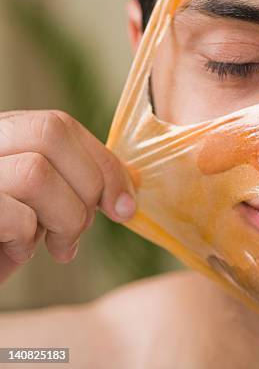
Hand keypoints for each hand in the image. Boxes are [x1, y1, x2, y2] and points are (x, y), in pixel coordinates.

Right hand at [0, 110, 135, 282]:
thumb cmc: (1, 240)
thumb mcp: (41, 205)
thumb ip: (74, 183)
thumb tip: (127, 191)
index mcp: (1, 133)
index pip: (60, 125)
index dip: (103, 163)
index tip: (124, 205)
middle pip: (51, 133)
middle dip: (88, 186)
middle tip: (82, 228)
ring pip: (36, 172)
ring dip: (65, 220)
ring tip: (58, 246)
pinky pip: (13, 214)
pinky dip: (26, 239)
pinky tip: (18, 251)